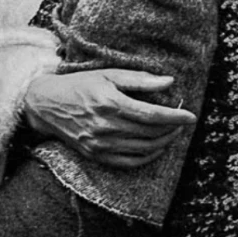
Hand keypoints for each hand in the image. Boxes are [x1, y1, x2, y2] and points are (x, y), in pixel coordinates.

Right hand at [23, 70, 196, 168]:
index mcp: (111, 104)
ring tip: (174, 132)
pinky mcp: (96, 155)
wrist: (46, 104)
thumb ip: (140, 79)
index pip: (153, 115)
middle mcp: (106, 126)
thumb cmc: (80, 85)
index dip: (176, 117)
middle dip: (173, 128)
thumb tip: (169, 82)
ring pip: (144, 148)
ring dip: (165, 142)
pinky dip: (148, 157)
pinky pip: (130, 162)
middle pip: (151, 132)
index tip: (192, 116)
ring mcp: (100, 144)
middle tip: (183, 122)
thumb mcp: (109, 74)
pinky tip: (157, 147)